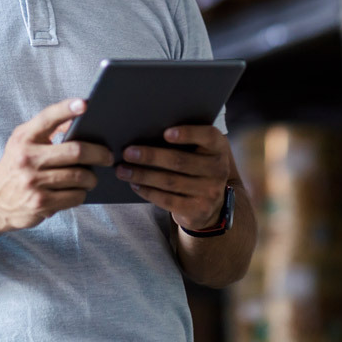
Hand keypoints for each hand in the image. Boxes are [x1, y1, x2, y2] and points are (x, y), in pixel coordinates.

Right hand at [0, 99, 113, 232]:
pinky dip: (82, 193)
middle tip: (108, 155)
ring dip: (91, 178)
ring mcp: (33, 181)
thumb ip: (47, 131)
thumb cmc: (15, 167)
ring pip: (79, 176)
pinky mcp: (40, 203)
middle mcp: (27, 157)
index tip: (85, 104)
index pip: (48, 118)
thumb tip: (78, 120)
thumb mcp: (23, 144)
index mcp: (24, 138)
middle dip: (99, 153)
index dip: (67, 109)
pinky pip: (75, 196)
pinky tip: (79, 191)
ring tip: (92, 176)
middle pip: (75, 151)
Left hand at [115, 125, 230, 231]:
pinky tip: (135, 185)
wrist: (213, 202)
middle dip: (150, 156)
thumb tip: (145, 131)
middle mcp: (218, 169)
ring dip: (142, 175)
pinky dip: (148, 191)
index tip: (165, 133)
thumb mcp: (199, 149)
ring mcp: (210, 191)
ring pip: (170, 181)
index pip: (207, 136)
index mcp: (218, 147)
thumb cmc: (197, 166)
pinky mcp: (198, 209)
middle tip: (127, 152)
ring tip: (123, 170)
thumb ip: (185, 140)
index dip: (188, 133)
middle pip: (180, 160)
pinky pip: (168, 200)